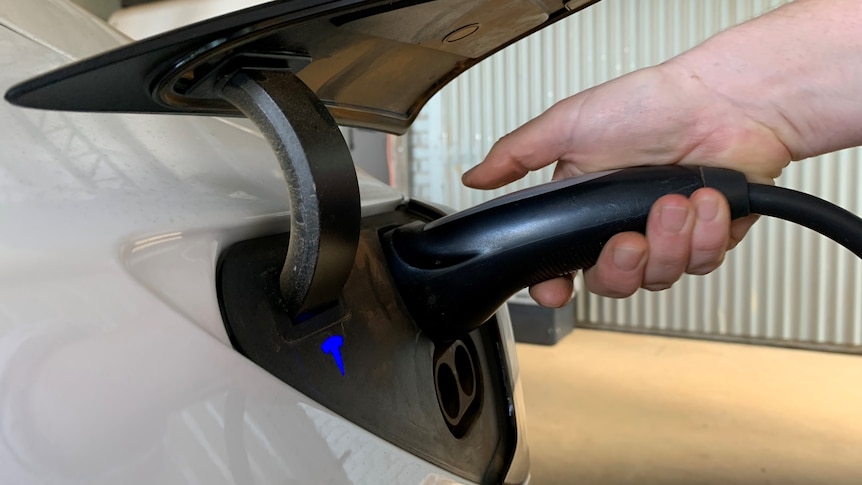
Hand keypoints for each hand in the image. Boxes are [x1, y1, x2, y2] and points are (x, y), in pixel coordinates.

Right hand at [462, 61, 790, 305]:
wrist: (724, 100)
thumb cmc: (651, 104)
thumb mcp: (568, 125)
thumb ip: (516, 155)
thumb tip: (474, 177)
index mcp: (587, 208)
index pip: (562, 265)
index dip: (556, 286)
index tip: (557, 289)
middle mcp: (624, 225)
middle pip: (612, 283)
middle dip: (622, 265)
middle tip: (628, 236)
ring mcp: (668, 235)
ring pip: (659, 277)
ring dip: (668, 240)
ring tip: (673, 200)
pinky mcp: (709, 237)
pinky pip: (702, 262)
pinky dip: (705, 231)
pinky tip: (704, 198)